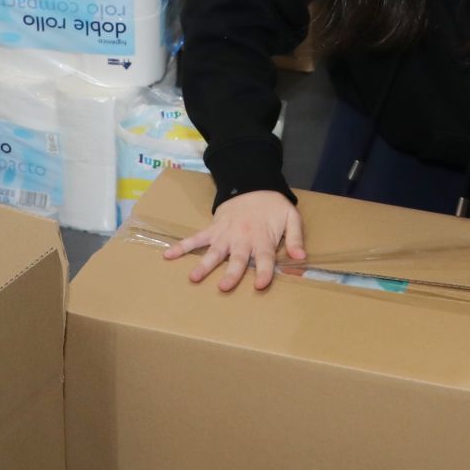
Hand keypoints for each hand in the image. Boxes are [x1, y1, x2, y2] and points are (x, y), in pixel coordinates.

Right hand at [162, 190, 306, 292]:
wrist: (254, 183)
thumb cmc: (273, 206)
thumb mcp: (291, 218)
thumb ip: (295, 239)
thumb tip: (301, 259)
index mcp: (262, 238)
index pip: (264, 258)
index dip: (264, 271)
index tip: (260, 284)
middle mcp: (242, 238)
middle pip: (237, 258)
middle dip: (231, 273)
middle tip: (224, 287)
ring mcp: (225, 234)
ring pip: (214, 251)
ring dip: (204, 264)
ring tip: (193, 277)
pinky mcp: (213, 229)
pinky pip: (196, 238)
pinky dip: (182, 246)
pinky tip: (168, 255)